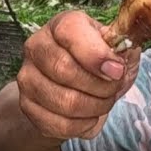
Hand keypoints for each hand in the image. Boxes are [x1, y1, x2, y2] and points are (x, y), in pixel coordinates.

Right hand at [16, 10, 140, 139]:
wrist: (76, 89)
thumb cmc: (99, 64)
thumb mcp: (117, 50)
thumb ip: (123, 48)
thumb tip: (122, 56)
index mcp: (61, 24)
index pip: (70, 31)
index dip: (97, 55)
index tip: (117, 70)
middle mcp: (37, 46)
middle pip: (64, 69)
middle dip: (100, 86)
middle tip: (113, 89)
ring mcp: (27, 77)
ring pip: (64, 101)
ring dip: (94, 107)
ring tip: (103, 102)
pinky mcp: (27, 106)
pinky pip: (58, 123)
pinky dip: (82, 125)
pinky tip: (89, 117)